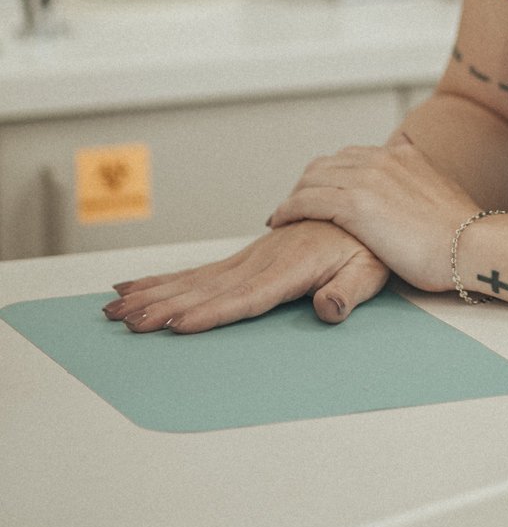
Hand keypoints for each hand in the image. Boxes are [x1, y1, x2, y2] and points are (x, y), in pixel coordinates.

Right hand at [101, 221, 388, 333]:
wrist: (369, 202)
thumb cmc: (371, 243)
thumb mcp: (370, 268)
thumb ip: (348, 291)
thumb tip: (327, 310)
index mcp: (292, 264)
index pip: (246, 296)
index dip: (211, 312)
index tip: (176, 324)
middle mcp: (265, 258)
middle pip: (207, 287)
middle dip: (164, 305)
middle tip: (125, 321)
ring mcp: (253, 256)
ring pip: (196, 279)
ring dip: (155, 293)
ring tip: (117, 308)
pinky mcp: (250, 257)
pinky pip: (203, 271)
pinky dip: (170, 280)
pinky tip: (141, 288)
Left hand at [267, 140, 478, 293]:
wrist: (471, 245)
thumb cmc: (460, 234)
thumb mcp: (440, 192)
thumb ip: (420, 179)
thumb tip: (413, 166)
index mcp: (402, 155)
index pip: (351, 156)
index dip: (329, 175)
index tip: (319, 193)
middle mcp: (382, 159)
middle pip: (326, 164)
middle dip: (307, 184)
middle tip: (294, 206)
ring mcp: (368, 179)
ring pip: (312, 180)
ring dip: (293, 196)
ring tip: (283, 215)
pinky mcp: (356, 205)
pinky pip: (308, 201)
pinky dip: (288, 209)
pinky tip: (280, 221)